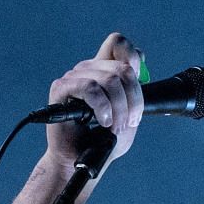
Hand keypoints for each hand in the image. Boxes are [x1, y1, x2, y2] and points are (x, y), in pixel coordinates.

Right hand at [44, 33, 144, 170]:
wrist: (79, 160)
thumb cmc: (102, 140)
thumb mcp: (130, 117)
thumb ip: (136, 94)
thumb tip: (142, 70)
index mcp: (104, 70)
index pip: (117, 43)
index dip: (132, 57)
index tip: (138, 84)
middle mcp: (89, 69)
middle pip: (122, 68)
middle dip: (133, 100)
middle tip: (129, 122)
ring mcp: (74, 77)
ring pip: (109, 79)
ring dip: (118, 108)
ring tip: (115, 126)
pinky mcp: (61, 88)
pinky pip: (89, 88)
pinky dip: (102, 106)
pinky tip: (103, 120)